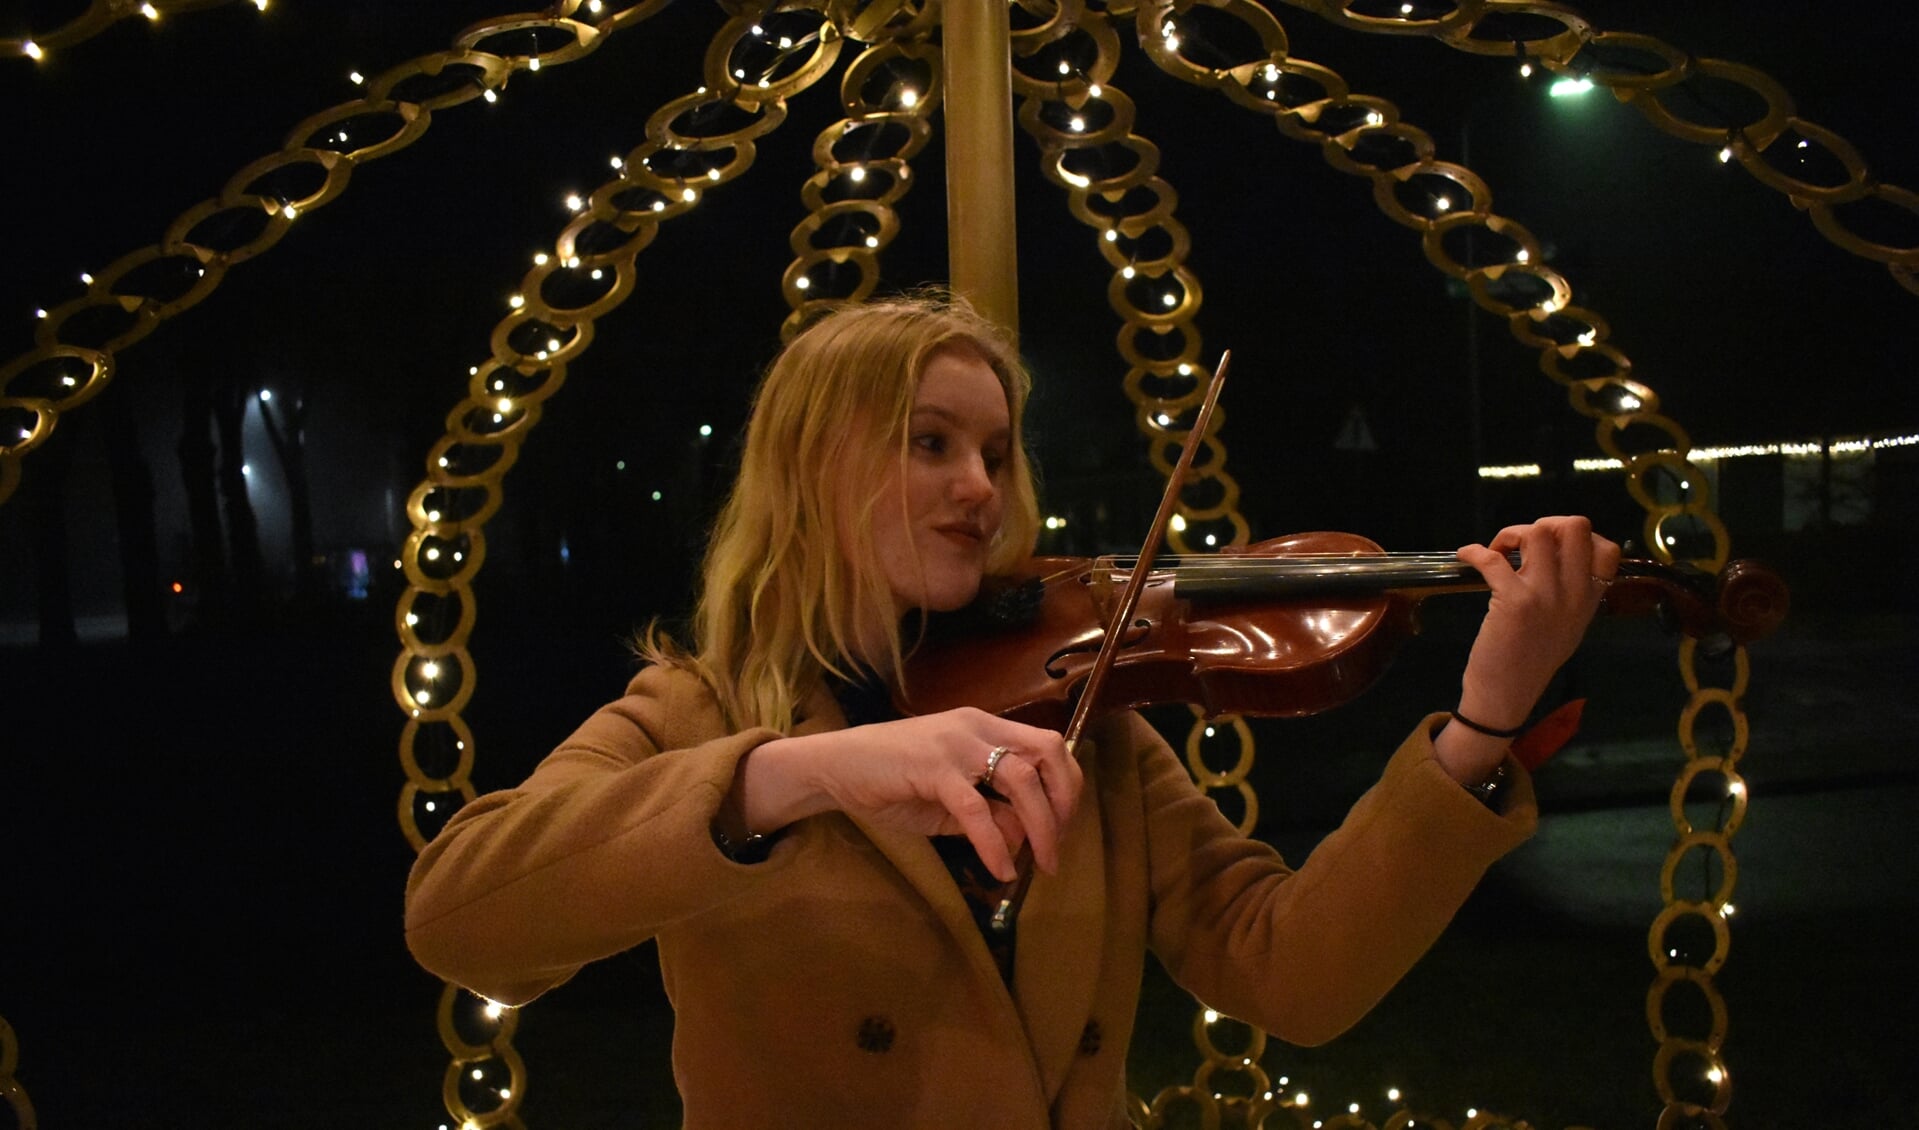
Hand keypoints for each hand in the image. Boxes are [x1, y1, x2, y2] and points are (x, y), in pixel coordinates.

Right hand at [738, 707, 1081, 881]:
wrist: (836, 766)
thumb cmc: (891, 779)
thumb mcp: (951, 799)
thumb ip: (990, 812)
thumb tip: (1026, 836)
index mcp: (985, 727)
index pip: (1048, 745)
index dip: (1066, 785)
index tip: (1063, 825)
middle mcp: (978, 727)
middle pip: (1046, 755)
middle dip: (1063, 803)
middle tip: (1058, 847)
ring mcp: (956, 744)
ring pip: (1021, 779)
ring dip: (1040, 826)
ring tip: (1040, 864)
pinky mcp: (933, 768)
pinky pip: (977, 809)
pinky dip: (995, 843)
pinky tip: (1000, 868)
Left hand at [1440, 516, 1620, 782]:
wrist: (1506, 697)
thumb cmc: (1531, 662)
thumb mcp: (1567, 628)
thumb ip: (1570, 595)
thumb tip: (1556, 560)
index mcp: (1589, 600)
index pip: (1608, 549)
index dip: (1579, 536)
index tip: (1552, 547)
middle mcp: (1573, 594)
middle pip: (1575, 527)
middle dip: (1545, 523)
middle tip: (1523, 544)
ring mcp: (1545, 596)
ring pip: (1538, 532)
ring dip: (1511, 533)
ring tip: (1497, 551)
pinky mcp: (1514, 601)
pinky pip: (1494, 558)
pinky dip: (1474, 551)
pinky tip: (1466, 556)